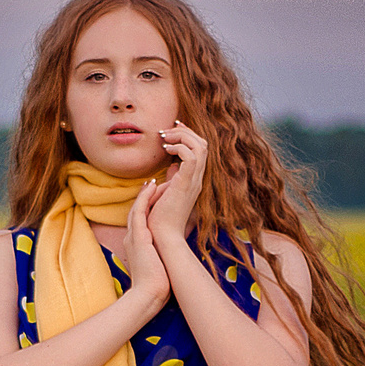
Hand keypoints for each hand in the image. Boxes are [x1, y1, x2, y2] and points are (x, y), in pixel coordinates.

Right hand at [115, 178, 172, 305]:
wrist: (148, 296)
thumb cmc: (156, 287)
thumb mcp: (157, 269)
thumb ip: (159, 260)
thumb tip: (169, 259)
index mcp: (137, 247)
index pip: (140, 222)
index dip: (147, 208)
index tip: (155, 197)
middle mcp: (132, 240)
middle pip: (137, 212)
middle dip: (145, 198)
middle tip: (154, 184)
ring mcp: (133, 238)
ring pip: (137, 208)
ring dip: (145, 194)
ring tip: (154, 182)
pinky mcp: (138, 238)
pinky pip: (139, 211)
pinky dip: (144, 198)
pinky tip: (152, 187)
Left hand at [149, 120, 208, 245]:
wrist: (162, 236)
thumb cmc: (161, 218)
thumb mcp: (167, 192)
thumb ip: (172, 178)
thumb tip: (172, 165)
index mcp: (193, 180)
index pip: (199, 150)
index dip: (189, 135)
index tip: (173, 128)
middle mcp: (197, 179)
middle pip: (203, 144)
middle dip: (186, 131)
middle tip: (167, 129)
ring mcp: (194, 181)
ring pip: (200, 146)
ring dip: (182, 136)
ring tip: (164, 137)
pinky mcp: (186, 184)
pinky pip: (191, 157)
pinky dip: (179, 147)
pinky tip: (166, 150)